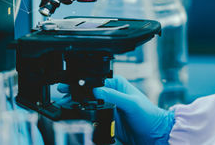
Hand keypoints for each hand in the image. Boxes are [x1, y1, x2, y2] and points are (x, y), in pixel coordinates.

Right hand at [58, 76, 174, 144]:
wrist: (152, 134)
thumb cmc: (148, 115)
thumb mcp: (131, 104)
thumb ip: (114, 96)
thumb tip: (97, 90)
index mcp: (117, 84)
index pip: (96, 81)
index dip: (82, 83)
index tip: (70, 86)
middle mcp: (111, 93)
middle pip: (88, 91)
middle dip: (74, 92)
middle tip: (62, 93)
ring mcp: (107, 106)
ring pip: (87, 103)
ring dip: (75, 103)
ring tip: (62, 103)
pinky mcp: (106, 118)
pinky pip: (90, 115)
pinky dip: (81, 114)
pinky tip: (73, 113)